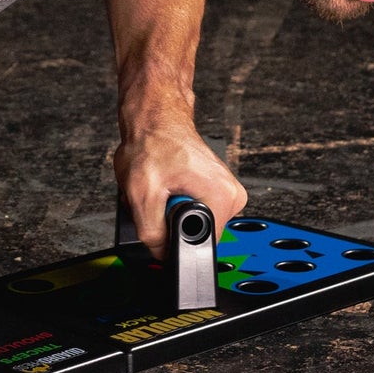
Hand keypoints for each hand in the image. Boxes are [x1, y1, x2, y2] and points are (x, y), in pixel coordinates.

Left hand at [115, 119, 247, 259]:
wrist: (155, 117)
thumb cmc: (152, 142)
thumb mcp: (142, 193)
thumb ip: (151, 232)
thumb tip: (161, 255)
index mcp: (223, 198)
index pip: (202, 245)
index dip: (174, 239)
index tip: (161, 216)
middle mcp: (232, 196)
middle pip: (197, 233)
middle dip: (170, 221)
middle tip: (158, 196)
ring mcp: (224, 191)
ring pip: (192, 222)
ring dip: (170, 210)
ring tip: (162, 187)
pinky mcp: (214, 188)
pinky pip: (193, 209)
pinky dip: (174, 201)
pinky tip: (166, 183)